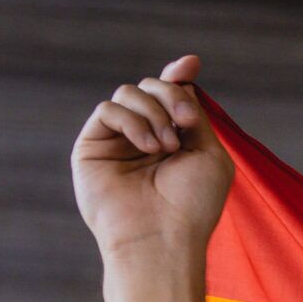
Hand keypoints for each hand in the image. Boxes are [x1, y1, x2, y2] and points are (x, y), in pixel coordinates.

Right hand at [72, 56, 231, 260]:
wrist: (162, 237)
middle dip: (173, 95)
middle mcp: (146, 137)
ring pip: (130, 92)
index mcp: (177, 140)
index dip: (179, 77)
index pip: (172, 97)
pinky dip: (133, 121)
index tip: (191, 64)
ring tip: (167, 147)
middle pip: (152, 87)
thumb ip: (196, 116)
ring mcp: (118, 140)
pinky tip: (149, 146)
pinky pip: (109, 109)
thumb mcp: (210, 154)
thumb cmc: (193, 204)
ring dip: (155, 113)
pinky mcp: (92, 145)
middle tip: (187, 122)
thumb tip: (185, 77)